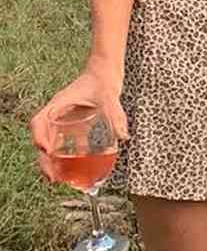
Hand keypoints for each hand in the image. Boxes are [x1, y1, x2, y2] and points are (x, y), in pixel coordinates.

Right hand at [28, 62, 127, 184]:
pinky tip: (77, 169)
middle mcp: (58, 114)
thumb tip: (123, 136)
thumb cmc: (104, 79)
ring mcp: (65, 119)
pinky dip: (69, 155)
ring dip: (54, 161)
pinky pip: (68, 142)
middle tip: (52, 178)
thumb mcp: (109, 96)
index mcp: (58, 104)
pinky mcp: (76, 124)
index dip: (39, 136)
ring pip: (53, 143)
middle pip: (43, 139)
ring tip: (59, 179)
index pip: (39, 121)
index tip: (45, 150)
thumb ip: (115, 115)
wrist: (106, 71)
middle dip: (45, 160)